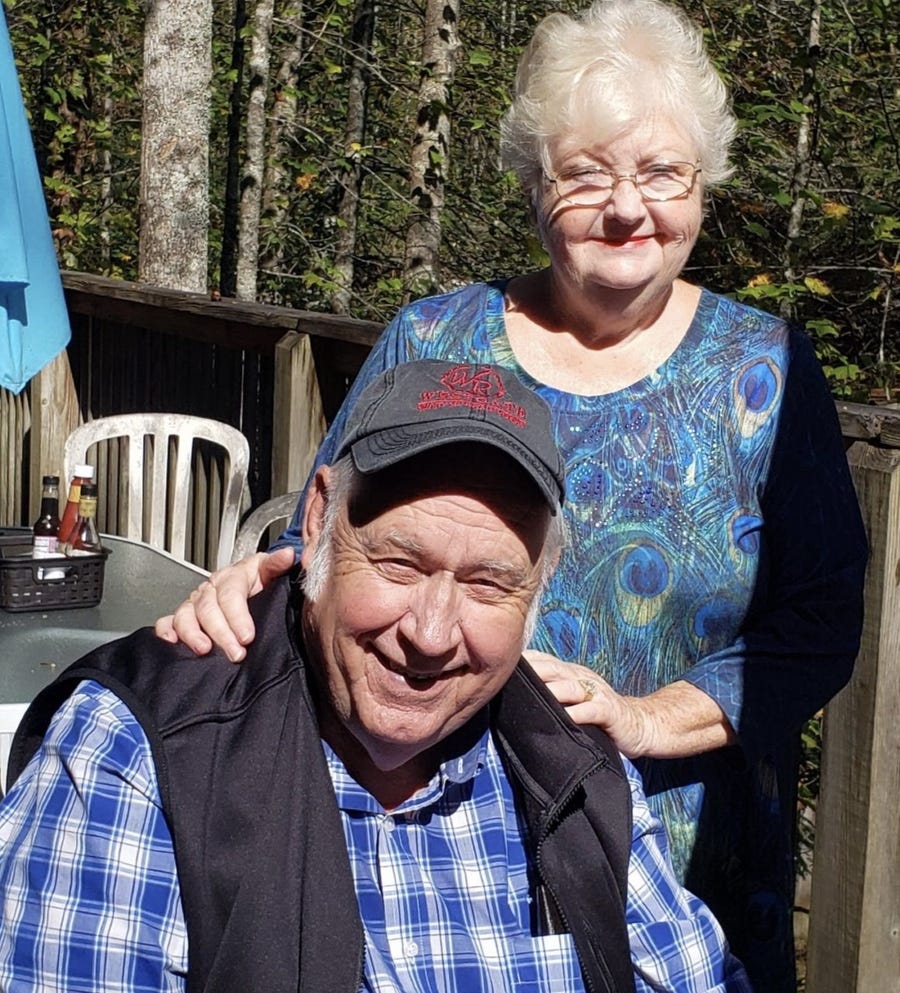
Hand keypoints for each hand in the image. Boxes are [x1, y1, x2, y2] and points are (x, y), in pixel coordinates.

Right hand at [154, 547, 295, 660]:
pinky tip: (172, 641)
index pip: (231, 594)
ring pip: (186, 615)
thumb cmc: (261, 582)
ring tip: (204, 650)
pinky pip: (167, 621)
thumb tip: (288, 555)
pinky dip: (166, 630)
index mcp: (233, 576)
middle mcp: (211, 588)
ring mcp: (195, 602)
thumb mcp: (271, 572)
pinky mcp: (184, 615)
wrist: (252, 587)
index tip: (247, 636)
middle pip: (208, 608)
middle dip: (221, 633)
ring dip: (192, 634)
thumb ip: (277, 565)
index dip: (238, 616)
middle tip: (235, 653)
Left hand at [524, 651, 654, 757]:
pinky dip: (580, 712)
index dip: (526, 661)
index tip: (504, 664)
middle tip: (511, 676)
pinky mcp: (610, 712)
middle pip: (555, 670)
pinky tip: (568, 716)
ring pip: (572, 687)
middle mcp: (583, 678)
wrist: (639, 725)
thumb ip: (551, 692)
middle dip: (534, 671)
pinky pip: (593, 710)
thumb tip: (517, 692)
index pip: (545, 661)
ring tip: (536, 695)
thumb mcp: (574, 697)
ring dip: (554, 690)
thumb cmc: (598, 712)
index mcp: (571, 673)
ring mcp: (597, 694)